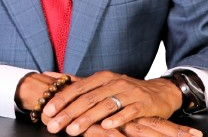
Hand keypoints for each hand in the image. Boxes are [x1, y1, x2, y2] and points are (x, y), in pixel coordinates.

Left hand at [40, 70, 199, 135]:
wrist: (159, 91)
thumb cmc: (125, 89)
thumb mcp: (102, 83)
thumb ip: (79, 83)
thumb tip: (52, 76)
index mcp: (102, 77)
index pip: (78, 87)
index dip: (62, 99)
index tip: (48, 111)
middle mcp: (114, 82)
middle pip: (88, 98)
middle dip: (69, 113)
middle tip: (54, 125)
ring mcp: (128, 92)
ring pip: (105, 105)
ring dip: (88, 118)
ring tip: (73, 130)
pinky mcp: (142, 104)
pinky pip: (128, 111)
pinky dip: (117, 118)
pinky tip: (106, 126)